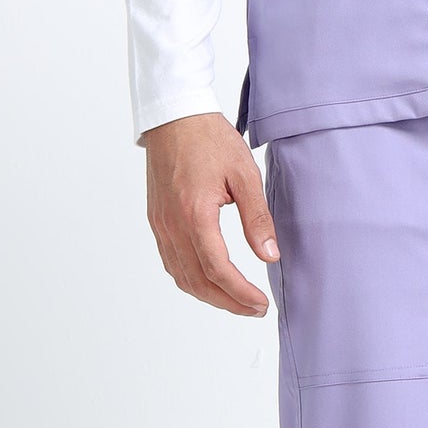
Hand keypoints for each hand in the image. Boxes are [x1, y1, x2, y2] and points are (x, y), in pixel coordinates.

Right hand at [143, 112, 278, 314]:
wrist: (173, 117)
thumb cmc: (209, 139)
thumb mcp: (244, 174)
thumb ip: (257, 218)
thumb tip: (270, 255)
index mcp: (195, 214)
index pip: (217, 269)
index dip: (240, 293)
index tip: (261, 303)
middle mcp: (172, 225)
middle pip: (197, 281)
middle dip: (228, 302)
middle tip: (255, 309)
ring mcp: (161, 225)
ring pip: (181, 276)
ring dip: (209, 296)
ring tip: (236, 301)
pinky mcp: (157, 221)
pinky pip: (171, 262)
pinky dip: (190, 280)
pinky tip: (209, 281)